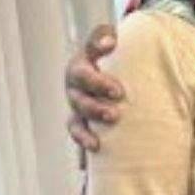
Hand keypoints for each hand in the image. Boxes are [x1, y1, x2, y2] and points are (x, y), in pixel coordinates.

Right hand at [65, 23, 124, 151]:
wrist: (113, 63)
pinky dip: (84, 144)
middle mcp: (76, 88)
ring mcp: (78, 106)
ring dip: (90, 129)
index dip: (97, 84)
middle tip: (117, 113)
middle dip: (97, 108)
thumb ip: (104, 37)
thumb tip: (110, 41)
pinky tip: (91, 158)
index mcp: (81, 67)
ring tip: (105, 136)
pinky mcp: (83, 122)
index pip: (82, 74)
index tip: (118, 92)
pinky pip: (79, 135)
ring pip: (78, 121)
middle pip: (80, 100)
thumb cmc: (112, 51)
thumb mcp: (106, 39)